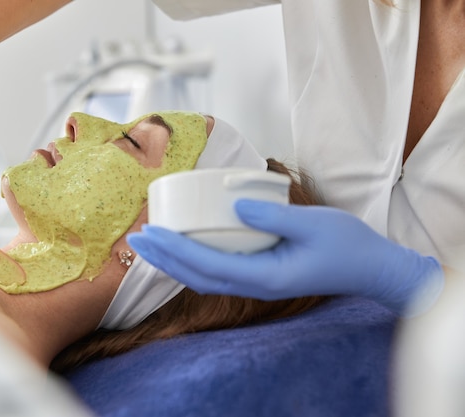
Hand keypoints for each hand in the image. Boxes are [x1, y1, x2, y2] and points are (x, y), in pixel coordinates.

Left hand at [128, 200, 443, 313]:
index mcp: (264, 276)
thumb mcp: (314, 224)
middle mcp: (254, 285)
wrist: (369, 269)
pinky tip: (181, 249)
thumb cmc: (346, 245)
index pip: (206, 265)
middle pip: (196, 276)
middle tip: (135, 237)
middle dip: (163, 258)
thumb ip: (273, 216)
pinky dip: (192, 261)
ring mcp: (256, 283)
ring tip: (150, 244)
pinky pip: (216, 272)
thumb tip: (236, 205)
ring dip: (173, 261)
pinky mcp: (259, 275)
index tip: (150, 232)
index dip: (174, 250)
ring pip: (203, 278)